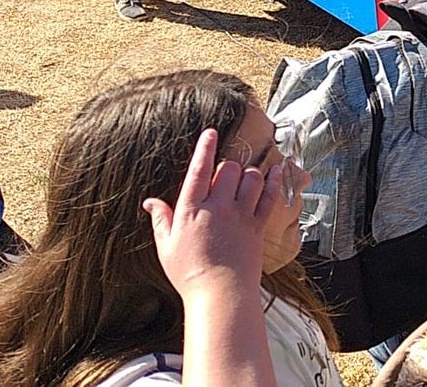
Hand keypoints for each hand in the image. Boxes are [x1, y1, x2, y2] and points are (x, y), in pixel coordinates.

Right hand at [142, 129, 283, 300]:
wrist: (220, 294)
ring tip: (245, 178)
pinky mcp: (258, 226)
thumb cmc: (189, 273)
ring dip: (249, 173)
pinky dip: (274, 181)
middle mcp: (217, 207)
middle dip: (227, 166)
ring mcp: (240, 215)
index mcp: (191, 210)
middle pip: (228, 169)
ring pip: (251, 178)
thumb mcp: (166, 247)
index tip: (211, 132)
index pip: (199, 170)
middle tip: (225, 176)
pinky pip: (270, 196)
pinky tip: (276, 171)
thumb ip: (161, 219)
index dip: (205, 148)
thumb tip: (150, 201)